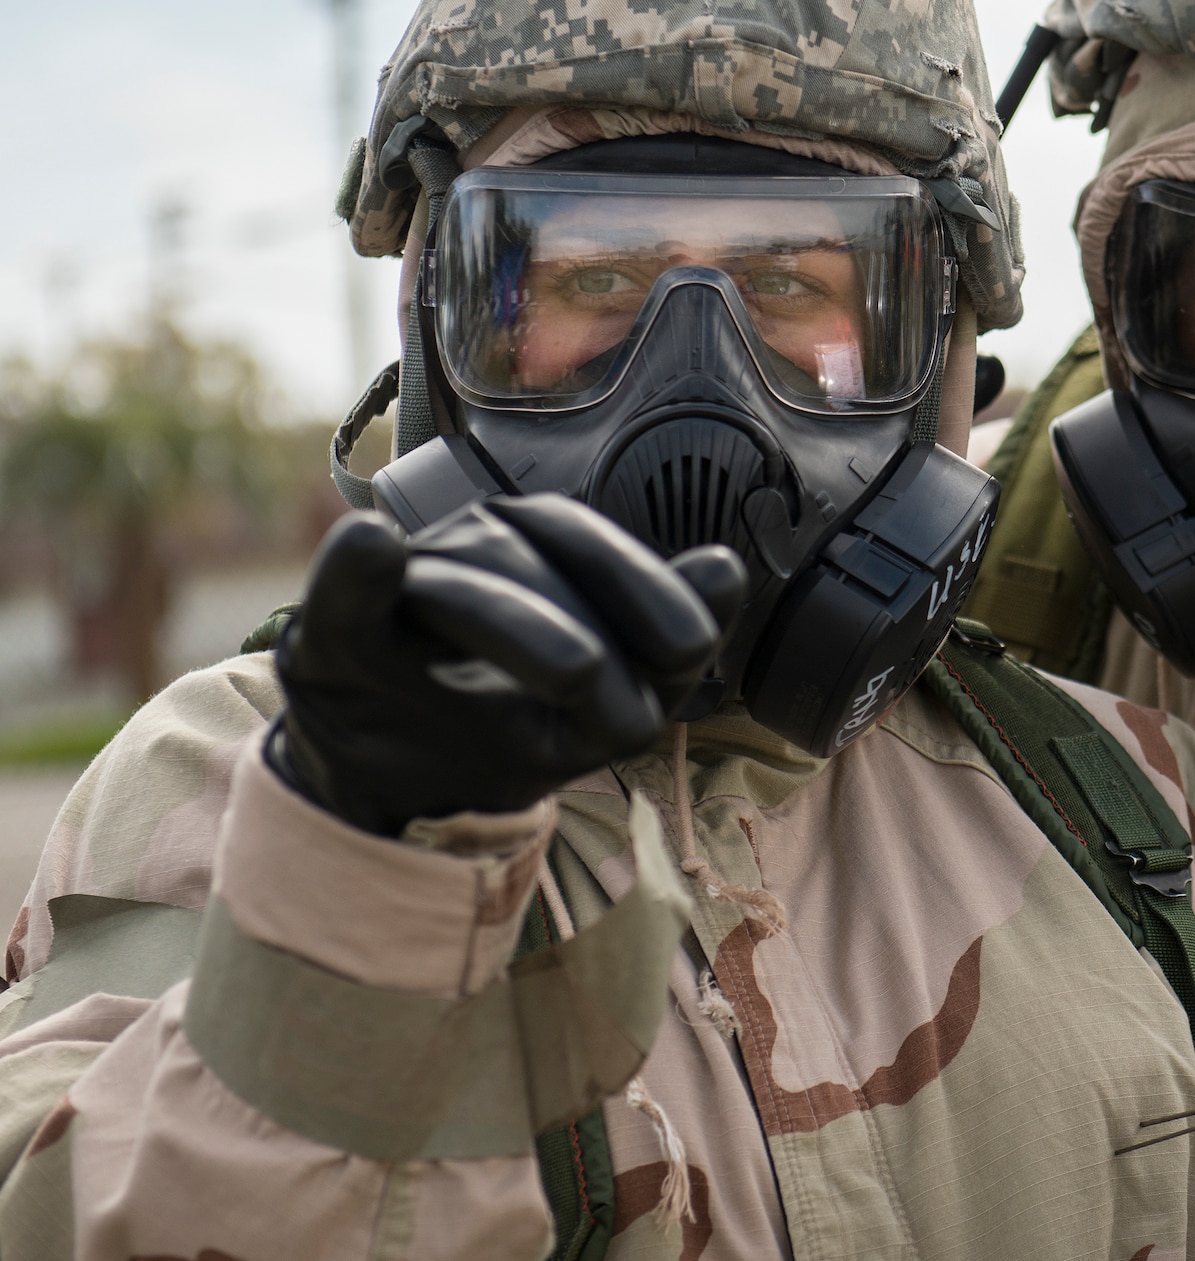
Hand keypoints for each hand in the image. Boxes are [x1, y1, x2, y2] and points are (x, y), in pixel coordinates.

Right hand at [272, 495, 745, 834]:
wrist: (394, 782)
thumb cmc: (508, 726)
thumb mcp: (605, 709)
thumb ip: (667, 648)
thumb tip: (727, 568)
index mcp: (541, 556)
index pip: (601, 555)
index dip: (652, 597)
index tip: (690, 650)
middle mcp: (476, 549)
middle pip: (543, 551)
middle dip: (598, 614)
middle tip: (631, 675)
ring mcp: (405, 585)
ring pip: (467, 580)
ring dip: (523, 625)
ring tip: (578, 672)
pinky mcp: (331, 627)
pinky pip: (343, 589)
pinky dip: (355, 568)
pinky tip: (375, 549)